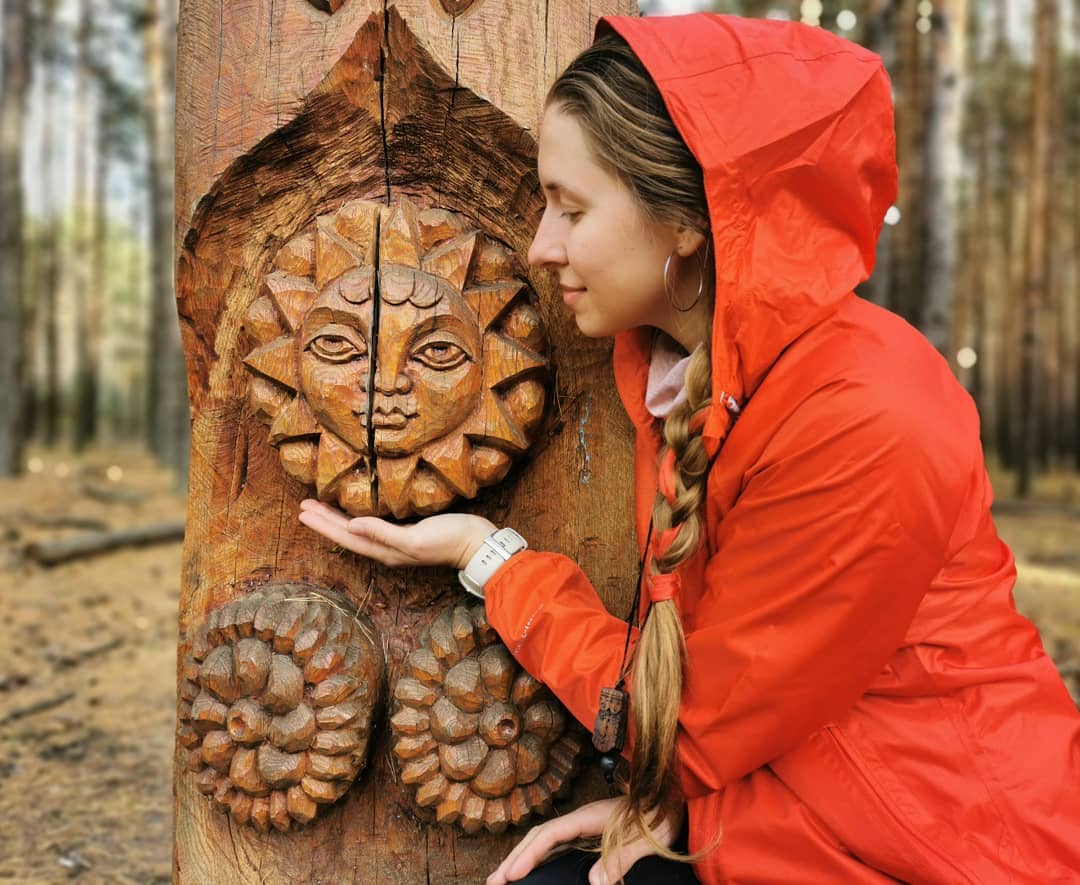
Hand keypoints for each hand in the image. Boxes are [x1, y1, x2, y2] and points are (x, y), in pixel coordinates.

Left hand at [298, 499, 494, 568]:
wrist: (476, 542)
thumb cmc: (448, 539)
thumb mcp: (415, 538)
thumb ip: (383, 533)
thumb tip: (352, 525)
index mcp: (385, 551)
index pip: (346, 537)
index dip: (324, 526)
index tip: (304, 511)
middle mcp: (385, 549)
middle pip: (347, 534)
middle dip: (324, 521)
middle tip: (303, 506)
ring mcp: (395, 542)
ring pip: (357, 530)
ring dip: (336, 520)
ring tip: (319, 508)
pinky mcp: (406, 532)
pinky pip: (372, 526)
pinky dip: (356, 518)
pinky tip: (353, 512)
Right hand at [486, 797, 683, 884]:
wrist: (676, 795)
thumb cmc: (664, 813)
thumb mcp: (649, 839)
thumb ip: (622, 858)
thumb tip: (595, 884)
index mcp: (591, 816)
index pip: (550, 835)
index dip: (528, 855)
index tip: (511, 876)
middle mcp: (583, 818)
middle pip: (540, 837)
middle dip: (515, 857)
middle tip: (492, 882)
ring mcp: (586, 824)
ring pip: (546, 840)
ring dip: (523, 856)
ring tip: (504, 877)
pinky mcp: (592, 832)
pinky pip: (557, 844)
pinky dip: (539, 856)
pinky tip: (534, 868)